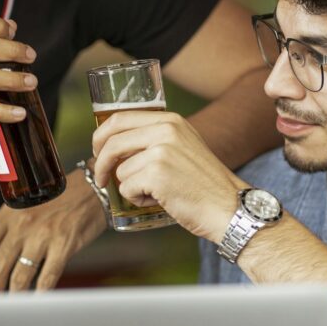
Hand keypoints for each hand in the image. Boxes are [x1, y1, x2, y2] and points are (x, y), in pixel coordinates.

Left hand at [0, 168, 107, 292]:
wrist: (92, 189)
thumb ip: (11, 229)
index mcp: (8, 214)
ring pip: (20, 276)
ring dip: (14, 296)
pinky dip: (40, 294)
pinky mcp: (64, 244)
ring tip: (12, 306)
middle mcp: (22, 224)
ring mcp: (43, 235)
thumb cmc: (58, 199)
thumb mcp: (27, 206)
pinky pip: (47, 277)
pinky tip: (37, 301)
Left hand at [91, 111, 243, 241]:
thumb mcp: (184, 146)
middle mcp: (165, 130)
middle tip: (101, 177)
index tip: (97, 150)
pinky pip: (127, 188)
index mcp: (170, 120)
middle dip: (100, 161)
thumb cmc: (204, 184)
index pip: (120, 118)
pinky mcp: (157, 174)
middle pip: (112, 141)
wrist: (229, 207)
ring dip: (131, 187)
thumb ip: (156, 139)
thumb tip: (114, 145)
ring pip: (120, 170)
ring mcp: (161, 151)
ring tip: (157, 193)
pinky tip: (161, 200)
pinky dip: (138, 200)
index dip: (101, 135)